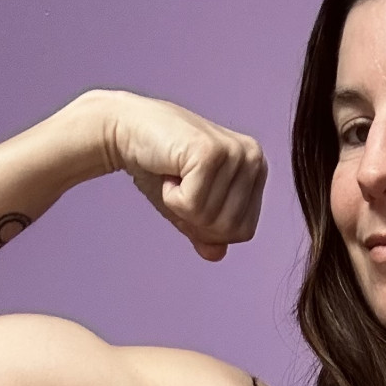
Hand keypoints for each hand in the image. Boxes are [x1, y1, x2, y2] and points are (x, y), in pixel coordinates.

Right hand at [98, 89, 267, 261]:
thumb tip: (217, 255)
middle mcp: (253, 158)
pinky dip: (172, 197)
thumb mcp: (189, 209)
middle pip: (228, 229)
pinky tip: (169, 170)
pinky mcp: (210, 152)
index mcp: (256, 171)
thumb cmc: (160, 167)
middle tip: (181, 186)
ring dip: (181, 205)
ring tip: (175, 175)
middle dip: (195, 219)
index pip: (244, 232)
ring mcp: (234, 153)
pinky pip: (193, 205)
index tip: (192, 195)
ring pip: (210, 219)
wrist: (128, 130)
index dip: (210, 228)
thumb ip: (207, 234)